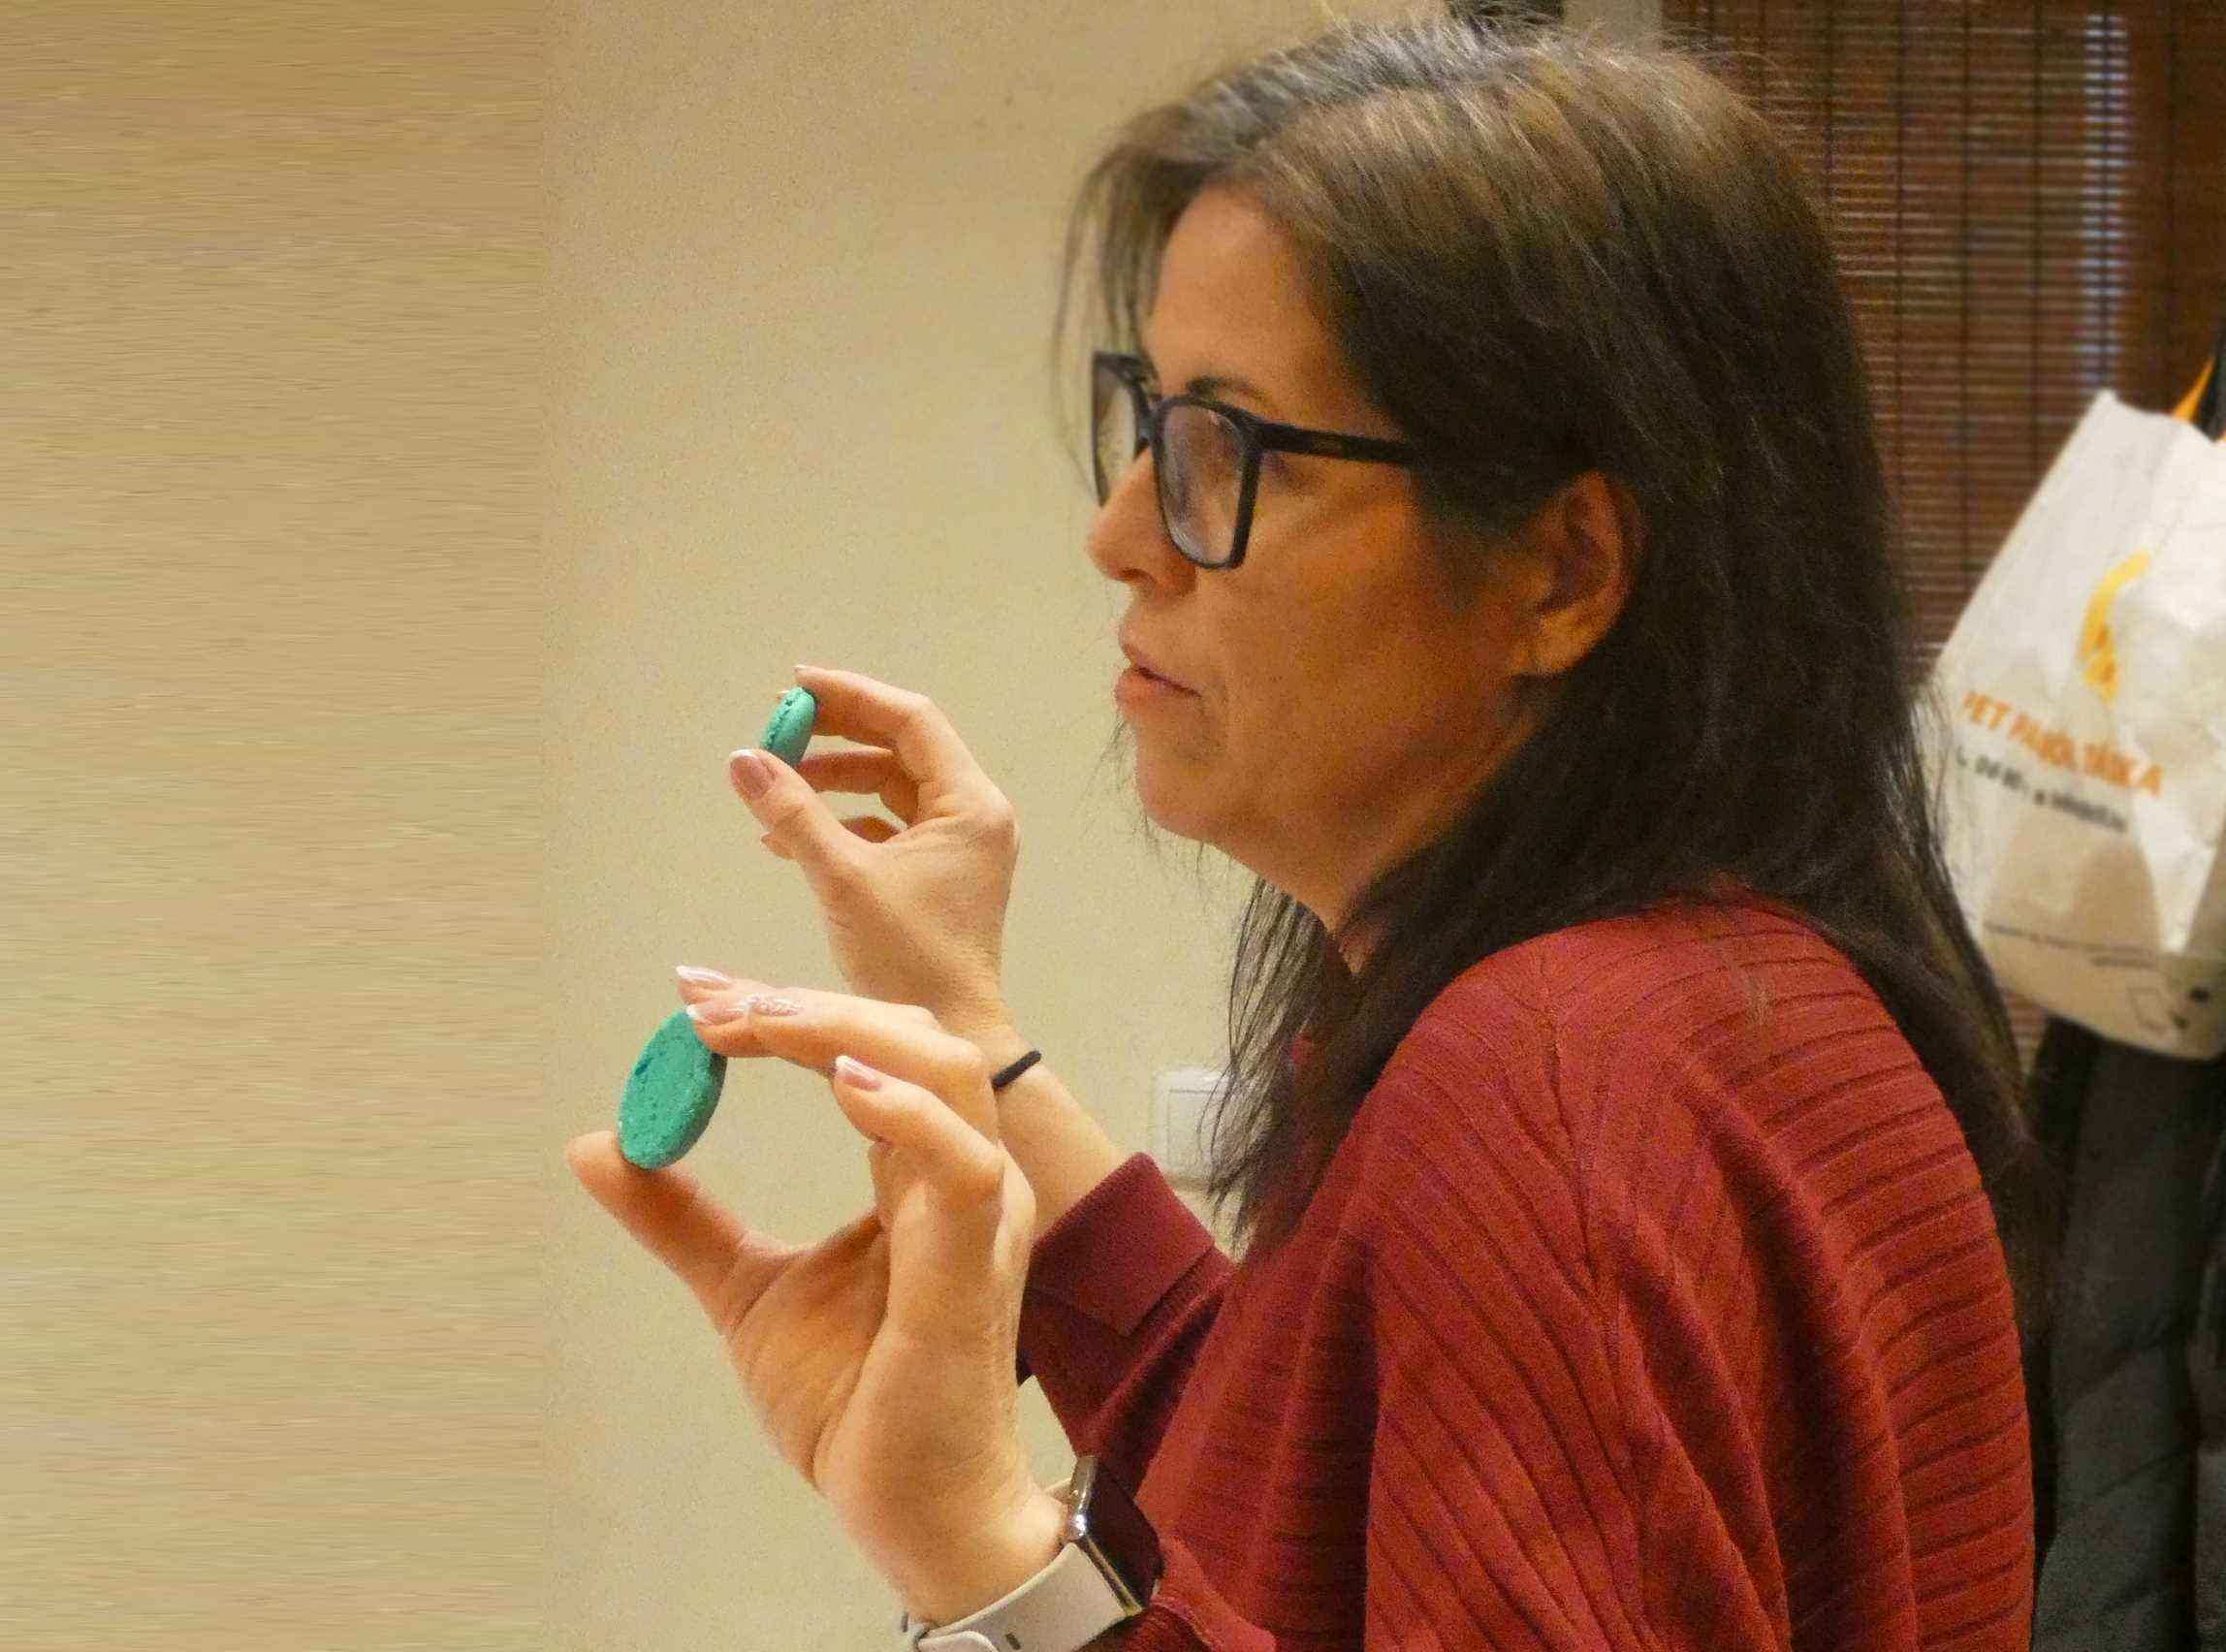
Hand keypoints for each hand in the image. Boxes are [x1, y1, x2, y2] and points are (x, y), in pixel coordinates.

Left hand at [567, 982, 1064, 1625]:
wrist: (908, 1504)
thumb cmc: (856, 1400)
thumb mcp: (744, 1288)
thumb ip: (682, 1217)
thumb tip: (596, 1144)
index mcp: (916, 1171)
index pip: (865, 1050)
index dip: (783, 1008)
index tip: (694, 992)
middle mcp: (960, 1175)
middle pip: (907, 1036)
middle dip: (804, 1003)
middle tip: (706, 1001)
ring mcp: (977, 1214)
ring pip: (943, 1072)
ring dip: (845, 1031)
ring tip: (757, 1022)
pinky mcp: (973, 1265)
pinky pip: (960, 1164)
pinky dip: (906, 1111)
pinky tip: (838, 1083)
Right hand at [731, 667, 1018, 1034]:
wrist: (950, 1034)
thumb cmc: (908, 959)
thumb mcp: (843, 879)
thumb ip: (792, 813)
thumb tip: (742, 759)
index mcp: (971, 804)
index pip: (911, 719)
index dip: (850, 696)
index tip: (794, 686)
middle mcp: (974, 813)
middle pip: (900, 747)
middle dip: (836, 737)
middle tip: (776, 729)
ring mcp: (959, 844)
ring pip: (890, 786)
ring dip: (831, 782)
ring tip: (773, 787)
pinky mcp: (938, 872)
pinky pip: (887, 825)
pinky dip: (842, 822)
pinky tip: (787, 837)